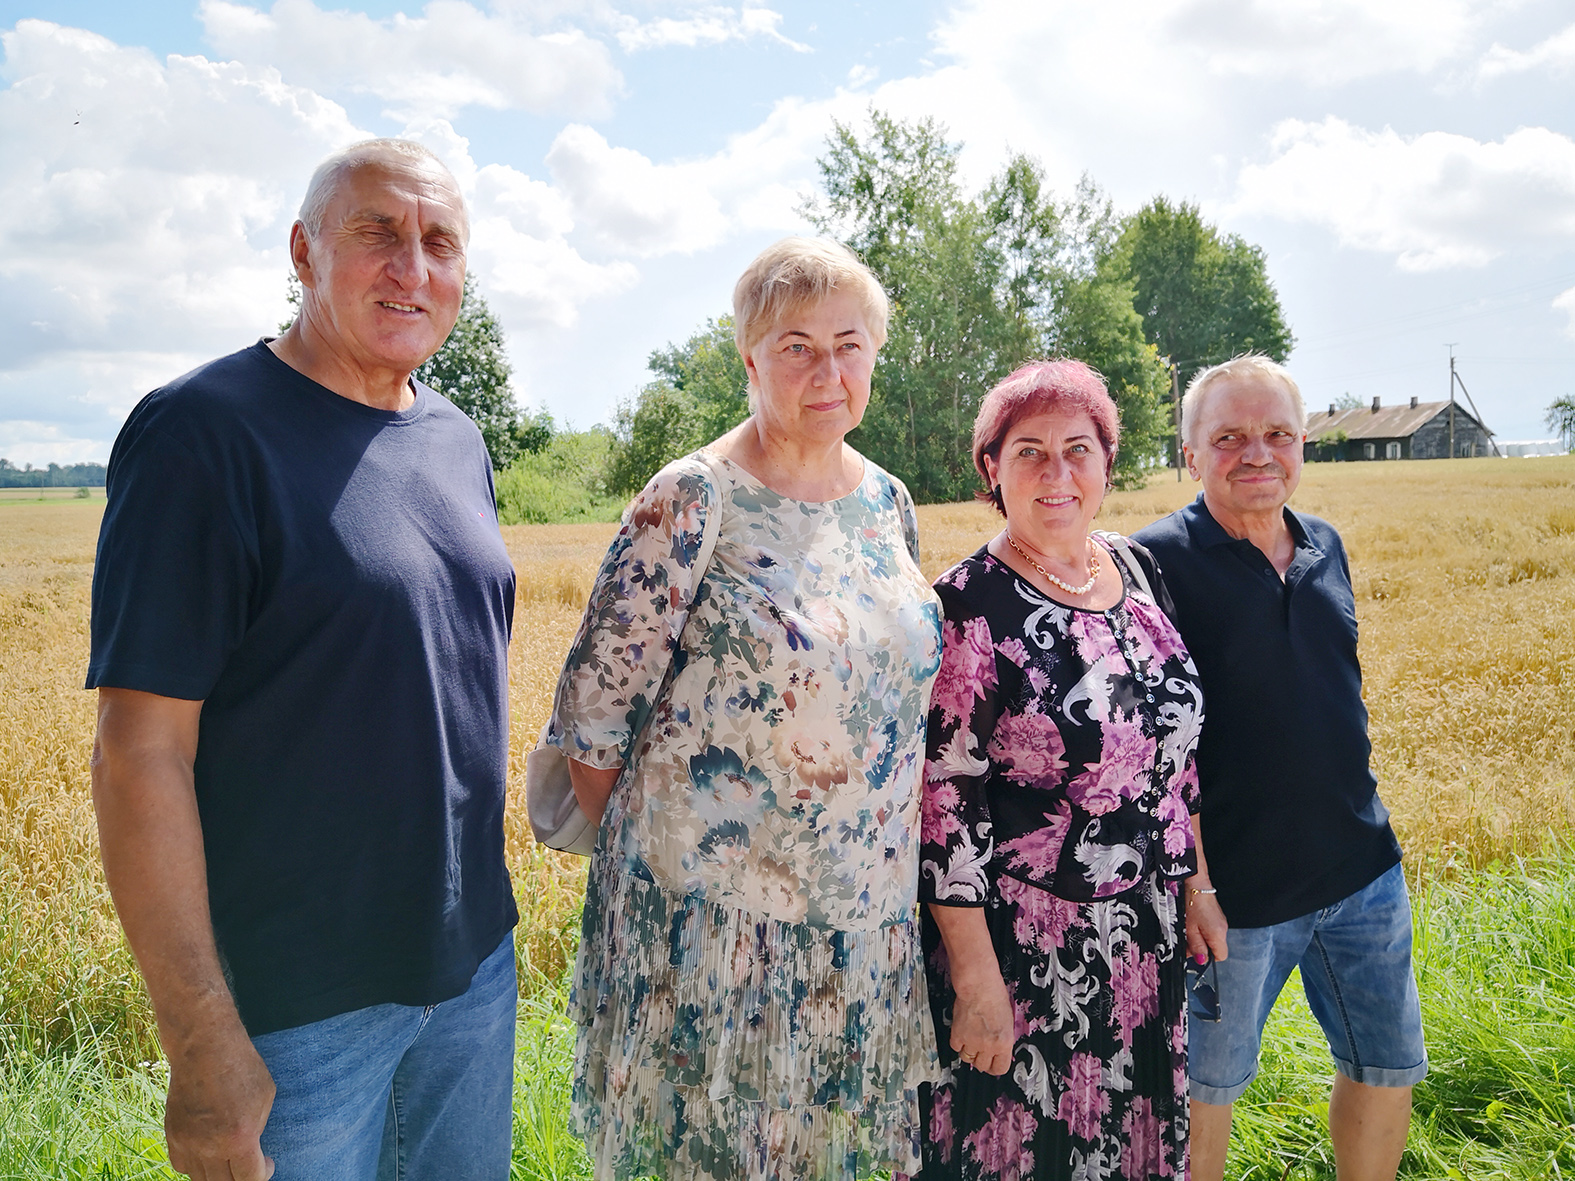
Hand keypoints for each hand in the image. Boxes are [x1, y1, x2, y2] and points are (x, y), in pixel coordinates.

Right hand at [163, 1020, 276, 1180]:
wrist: (204, 1047)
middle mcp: (210, 1147)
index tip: (269, 1163)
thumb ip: (258, 1128)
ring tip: (230, 1160)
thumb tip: (253, 1148)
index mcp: (239, 1137)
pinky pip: (182, 1166)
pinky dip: (196, 1167)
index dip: (264, 1174)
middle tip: (250, 1166)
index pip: (250, 1179)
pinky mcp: (172, 1135)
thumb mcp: (265, 1097)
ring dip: (218, 1175)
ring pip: (201, 1179)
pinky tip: (208, 1154)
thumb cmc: (241, 1066)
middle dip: (242, 1178)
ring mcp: (187, 1143)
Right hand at [949, 973, 1015, 1075]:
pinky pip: (956, 1047)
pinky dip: (958, 1043)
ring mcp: (972, 1042)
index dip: (995, 1067)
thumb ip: (1002, 1038)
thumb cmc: (995, 996)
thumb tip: (998, 1047)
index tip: (993, 1065)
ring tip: (971, 1042)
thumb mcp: (1007, 1021)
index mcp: (1004, 1043)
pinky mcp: (958, 1035)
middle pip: (982, 1066)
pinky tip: (962, 1034)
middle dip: (981, 1060)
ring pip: (967, 1058)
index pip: (1000, 1068)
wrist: (979, 986)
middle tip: (980, 1053)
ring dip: (969, 1052)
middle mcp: (988, 1046)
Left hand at [1186, 881, 1228, 963]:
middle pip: (1215, 947)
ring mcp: (1221, 921)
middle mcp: (1223, 928)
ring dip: (1200, 936)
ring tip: (1188, 927)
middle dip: (1200, 946)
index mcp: (1218, 935)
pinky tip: (1192, 920)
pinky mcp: (1216, 914)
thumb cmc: (1191, 903)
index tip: (1194, 952)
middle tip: (1187, 938)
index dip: (1206, 957)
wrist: (1194, 883)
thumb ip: (1196, 945)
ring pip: (1211, 937)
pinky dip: (1201, 928)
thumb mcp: (1189, 929)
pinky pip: (1210, 928)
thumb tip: (1201, 960)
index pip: (1220, 956)